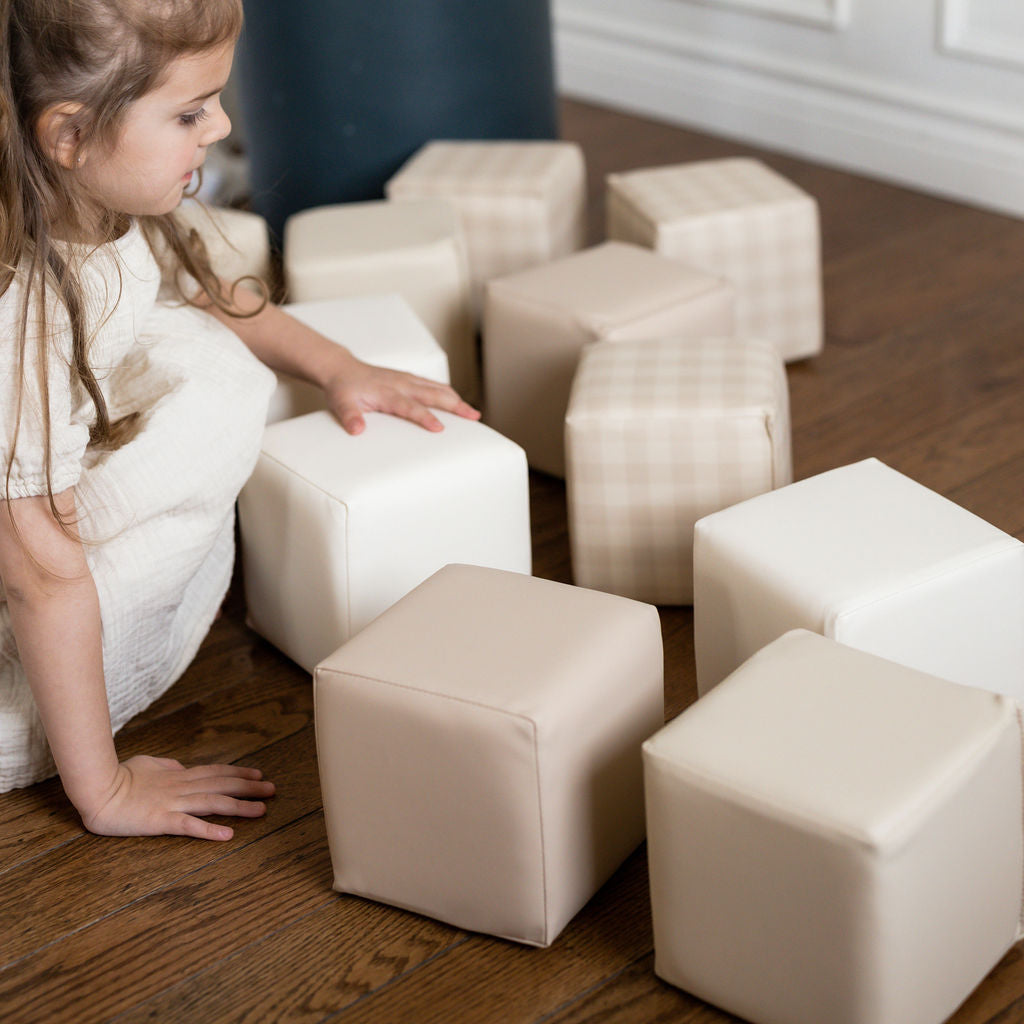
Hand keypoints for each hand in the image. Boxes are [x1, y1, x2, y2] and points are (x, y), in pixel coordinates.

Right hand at [79, 756, 274, 840]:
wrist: (97, 789)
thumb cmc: (119, 775)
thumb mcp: (148, 763)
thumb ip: (167, 765)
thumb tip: (180, 766)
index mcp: (178, 774)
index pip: (215, 772)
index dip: (238, 773)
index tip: (258, 774)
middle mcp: (181, 786)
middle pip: (222, 785)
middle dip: (249, 787)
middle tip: (273, 789)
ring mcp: (172, 803)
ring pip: (213, 803)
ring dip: (239, 806)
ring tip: (261, 810)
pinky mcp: (161, 820)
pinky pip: (189, 825)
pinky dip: (210, 829)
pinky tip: (228, 835)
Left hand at [324, 360, 480, 434]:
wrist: (342, 369)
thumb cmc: (344, 389)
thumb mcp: (340, 403)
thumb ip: (349, 416)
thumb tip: (357, 430)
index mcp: (386, 392)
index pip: (410, 407)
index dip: (425, 417)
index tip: (440, 429)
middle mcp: (401, 384)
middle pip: (433, 394)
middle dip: (455, 406)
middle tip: (474, 417)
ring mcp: (407, 379)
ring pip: (437, 388)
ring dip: (456, 400)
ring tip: (473, 413)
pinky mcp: (409, 379)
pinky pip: (433, 385)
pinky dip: (448, 393)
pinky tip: (458, 402)